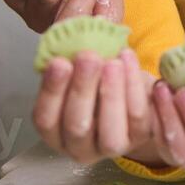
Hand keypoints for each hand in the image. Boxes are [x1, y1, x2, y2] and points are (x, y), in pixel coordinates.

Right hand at [32, 48, 153, 164]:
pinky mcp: (139, 138)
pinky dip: (133, 87)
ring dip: (110, 94)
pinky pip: (137, 117)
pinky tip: (127, 59)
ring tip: (111, 62)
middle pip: (77, 127)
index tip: (59, 62)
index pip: (46, 119)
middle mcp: (79, 148)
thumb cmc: (93, 76)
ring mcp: (109, 148)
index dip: (52, 92)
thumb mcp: (76, 68)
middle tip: (88, 57)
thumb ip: (69, 60)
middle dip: (82, 89)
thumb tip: (68, 36)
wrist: (128, 83)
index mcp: (55, 133)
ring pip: (109, 132)